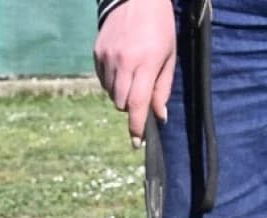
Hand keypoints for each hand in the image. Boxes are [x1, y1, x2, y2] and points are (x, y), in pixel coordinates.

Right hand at [94, 0, 175, 145]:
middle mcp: (124, 63)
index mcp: (146, 63)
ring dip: (121, 94)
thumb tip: (159, 117)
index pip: (138, 105)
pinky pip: (103, 81)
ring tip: (131, 75)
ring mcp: (108, 58)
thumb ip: (163, 88)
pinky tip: (121, 67)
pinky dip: (112, 82)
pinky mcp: (97, 53)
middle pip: (122, 103)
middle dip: (131, 106)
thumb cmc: (159, 26)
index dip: (137, 126)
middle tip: (140, 94)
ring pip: (111, 94)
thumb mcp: (168, 56)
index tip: (137, 142)